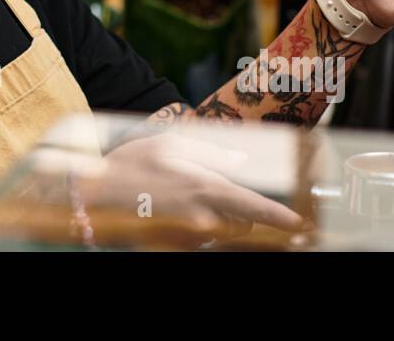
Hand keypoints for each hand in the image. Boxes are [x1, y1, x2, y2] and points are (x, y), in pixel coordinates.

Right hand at [94, 131, 308, 242]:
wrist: (91, 196)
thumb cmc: (131, 165)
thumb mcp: (171, 145)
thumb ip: (212, 153)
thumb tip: (240, 160)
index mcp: (205, 188)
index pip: (255, 207)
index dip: (282, 218)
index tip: (302, 225)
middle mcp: (202, 218)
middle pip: (241, 225)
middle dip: (237, 212)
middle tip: (206, 192)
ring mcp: (188, 238)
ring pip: (219, 234)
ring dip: (211, 219)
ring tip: (177, 199)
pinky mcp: (174, 248)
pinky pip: (197, 240)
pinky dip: (190, 228)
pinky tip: (167, 211)